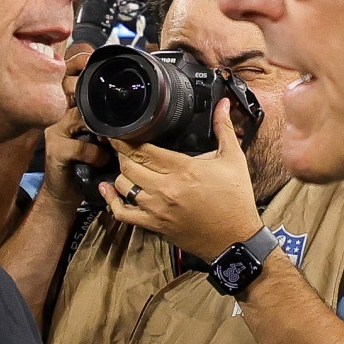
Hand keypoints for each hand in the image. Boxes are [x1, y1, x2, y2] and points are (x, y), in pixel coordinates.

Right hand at [36, 46, 110, 211]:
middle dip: (89, 91)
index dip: (79, 62)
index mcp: (69, 105)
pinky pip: (79, 146)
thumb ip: (106, 115)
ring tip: (110, 139)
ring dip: (99, 128)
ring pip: (78, 117)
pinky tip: (102, 160)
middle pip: (70, 89)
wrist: (67, 190)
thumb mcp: (97, 132)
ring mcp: (55, 131)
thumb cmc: (86, 159)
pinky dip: (95, 153)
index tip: (92, 57)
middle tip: (107, 102)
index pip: (69, 75)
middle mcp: (58, 114)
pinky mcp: (56, 151)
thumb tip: (134, 100)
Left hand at [99, 95, 263, 259]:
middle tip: (122, 145)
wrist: (236, 240)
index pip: (143, 149)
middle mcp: (166, 190)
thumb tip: (224, 103)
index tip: (120, 132)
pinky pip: (122, 213)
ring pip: (123, 186)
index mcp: (184, 170)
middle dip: (121, 152)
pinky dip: (111, 201)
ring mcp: (157, 209)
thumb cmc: (235, 200)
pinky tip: (108, 190)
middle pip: (128, 165)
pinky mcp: (155, 225)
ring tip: (126, 165)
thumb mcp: (233, 160)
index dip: (126, 139)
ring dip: (121, 173)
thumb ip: (224, 129)